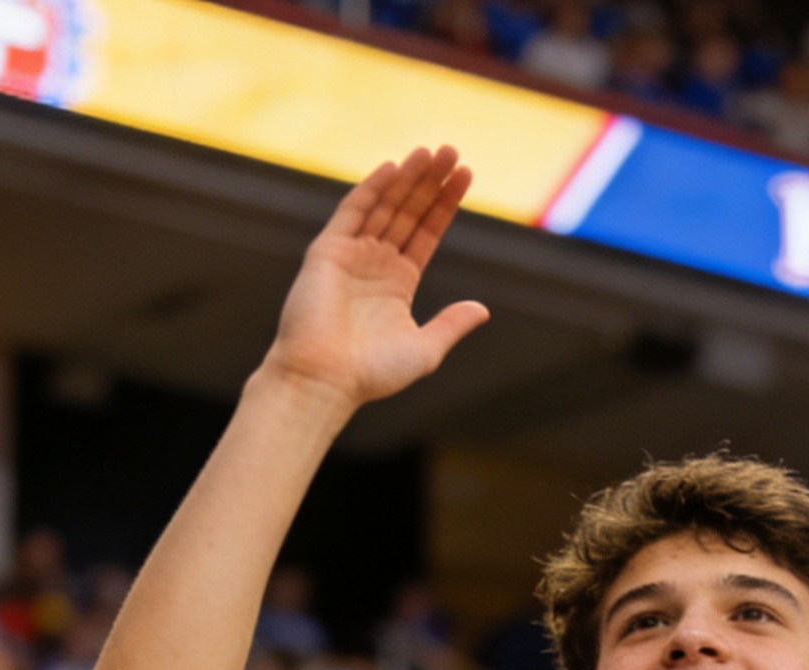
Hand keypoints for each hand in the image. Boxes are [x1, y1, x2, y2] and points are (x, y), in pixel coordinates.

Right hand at [259, 146, 490, 412]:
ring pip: (384, 206)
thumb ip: (450, 324)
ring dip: (407, 178)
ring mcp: (351, 256)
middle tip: (452, 151)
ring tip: (432, 152)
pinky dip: (372, 189)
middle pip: (408, 212)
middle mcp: (375, 264)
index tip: (465, 175)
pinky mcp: (327, 252)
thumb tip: (482, 309)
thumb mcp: (424, 349)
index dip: (445, 204)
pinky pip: (352, 213)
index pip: (426, 232)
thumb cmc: (371, 373)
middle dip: (430, 182)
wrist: (325, 379)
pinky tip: (394, 168)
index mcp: (398, 284)